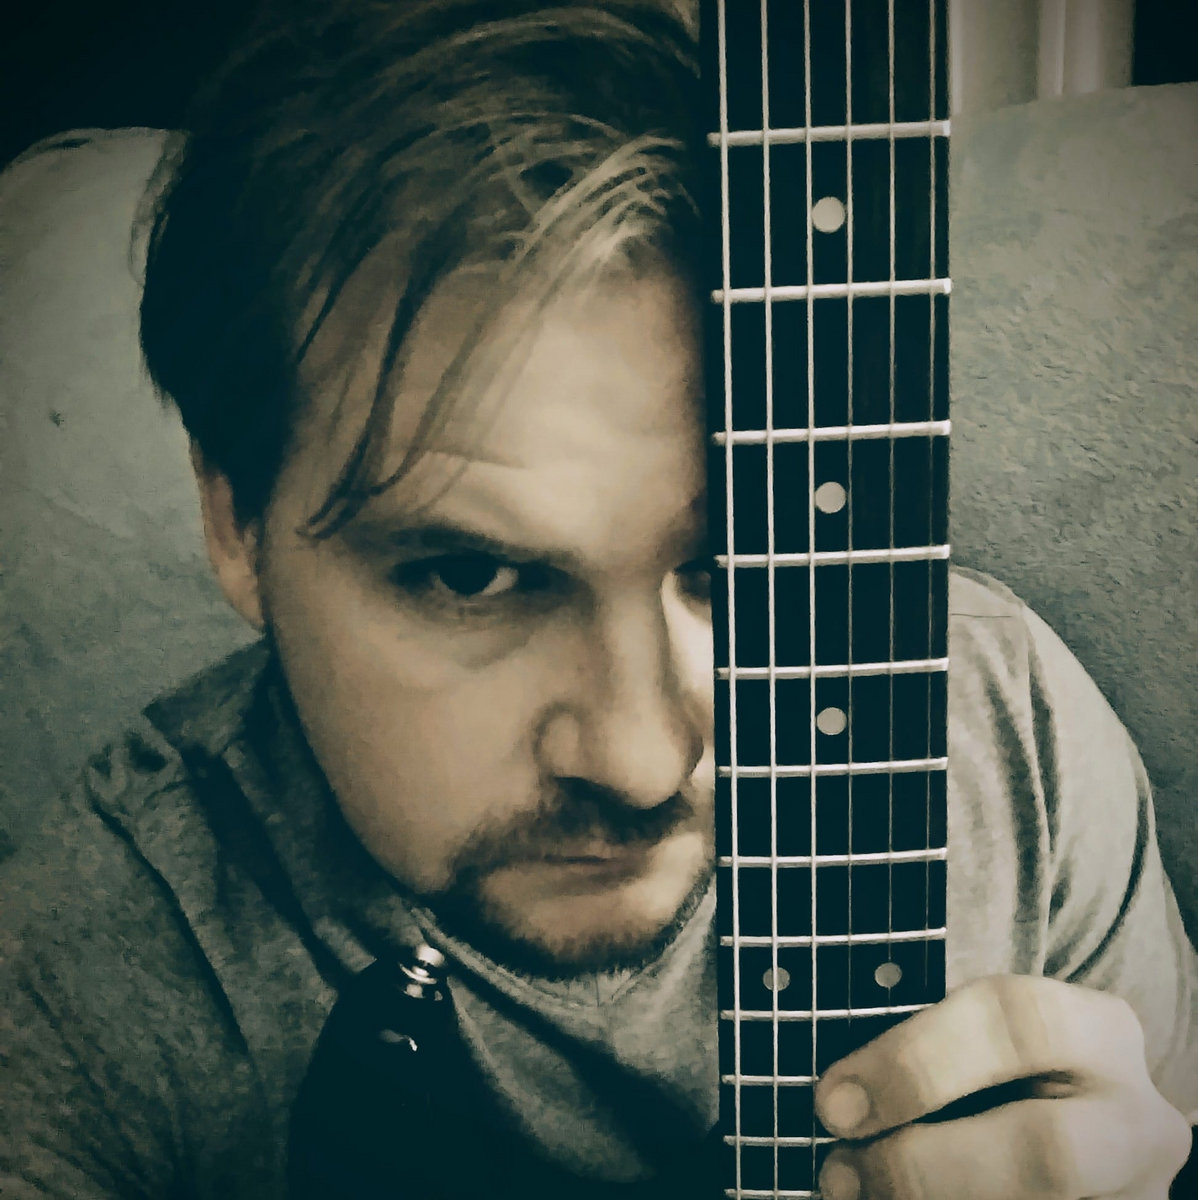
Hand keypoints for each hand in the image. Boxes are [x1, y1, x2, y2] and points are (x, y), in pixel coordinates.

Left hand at [813, 975, 1190, 1199]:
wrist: (1080, 1131)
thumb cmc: (994, 1075)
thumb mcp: (974, 1041)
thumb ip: (921, 1051)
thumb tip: (836, 1100)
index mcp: (1098, 1032)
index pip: (1016, 1022)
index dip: (915, 1063)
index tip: (831, 1103)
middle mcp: (1138, 1123)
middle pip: (1049, 1153)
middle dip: (926, 1169)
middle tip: (838, 1173)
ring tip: (856, 1197)